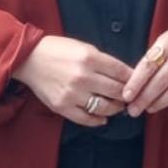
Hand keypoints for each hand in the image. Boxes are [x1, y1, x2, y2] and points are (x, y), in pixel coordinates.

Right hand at [15, 35, 132, 126]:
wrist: (28, 58)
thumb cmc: (58, 50)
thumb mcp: (83, 47)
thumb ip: (103, 61)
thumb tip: (124, 75)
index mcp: (90, 58)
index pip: (121, 72)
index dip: (133, 79)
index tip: (138, 83)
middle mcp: (83, 77)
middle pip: (117, 91)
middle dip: (127, 95)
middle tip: (131, 97)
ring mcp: (72, 94)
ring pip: (105, 108)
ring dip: (116, 109)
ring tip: (117, 107)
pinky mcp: (62, 107)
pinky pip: (86, 119)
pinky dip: (98, 120)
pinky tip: (102, 118)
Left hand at [122, 17, 167, 123]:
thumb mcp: (163, 41)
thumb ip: (151, 60)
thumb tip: (133, 86)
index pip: (148, 65)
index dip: (136, 83)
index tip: (126, 96)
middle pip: (161, 81)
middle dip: (145, 98)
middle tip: (133, 110)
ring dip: (160, 103)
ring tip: (149, 109)